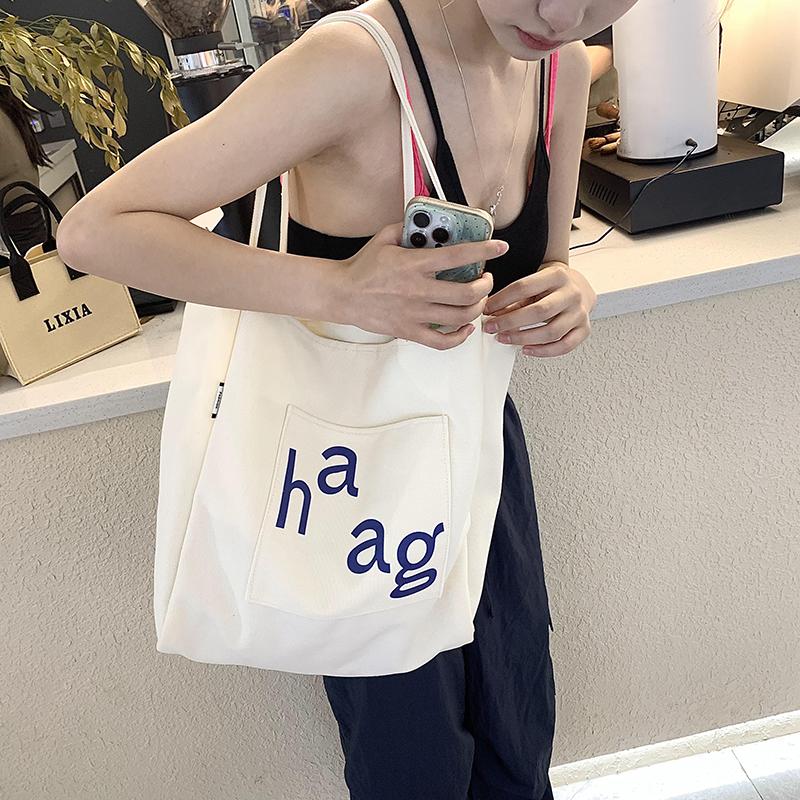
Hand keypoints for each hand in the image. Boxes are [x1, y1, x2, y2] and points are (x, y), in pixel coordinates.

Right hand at [334, 222, 508, 349]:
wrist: (341, 294)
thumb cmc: (362, 268)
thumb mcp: (384, 237)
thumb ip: (408, 228)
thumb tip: (429, 221)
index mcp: (414, 264)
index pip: (458, 255)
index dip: (485, 250)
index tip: (500, 246)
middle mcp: (418, 290)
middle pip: (467, 292)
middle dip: (485, 285)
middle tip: (485, 279)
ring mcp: (415, 314)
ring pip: (460, 316)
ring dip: (477, 307)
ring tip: (478, 299)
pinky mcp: (409, 331)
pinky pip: (442, 341)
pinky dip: (460, 336)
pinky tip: (465, 327)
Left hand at [482, 262, 595, 356]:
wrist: (580, 286)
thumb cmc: (552, 285)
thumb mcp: (534, 282)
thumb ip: (514, 298)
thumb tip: (492, 313)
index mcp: (557, 275)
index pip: (524, 288)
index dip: (501, 300)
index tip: (487, 309)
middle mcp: (572, 293)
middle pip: (539, 311)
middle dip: (510, 322)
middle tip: (492, 328)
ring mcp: (580, 312)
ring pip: (551, 332)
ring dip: (523, 338)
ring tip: (505, 338)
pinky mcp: (584, 329)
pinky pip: (565, 346)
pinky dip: (543, 351)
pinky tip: (527, 349)